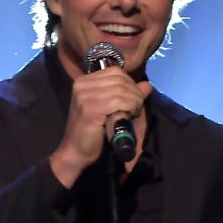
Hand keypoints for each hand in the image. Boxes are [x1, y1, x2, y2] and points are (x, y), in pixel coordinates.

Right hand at [49, 66, 152, 188]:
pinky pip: (118, 102)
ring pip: (121, 90)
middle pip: (119, 79)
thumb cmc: (92, 131)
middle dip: (134, 92)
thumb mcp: (109, 107)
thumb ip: (126, 94)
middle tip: (136, 107)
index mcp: (83, 81)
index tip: (134, 98)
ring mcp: (84, 96)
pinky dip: (129, 107)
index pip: (115, 72)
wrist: (75, 151)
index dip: (130, 83)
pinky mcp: (90, 109)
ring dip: (134, 101)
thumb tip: (147, 85)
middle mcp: (81, 85)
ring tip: (133, 112)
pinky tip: (129, 115)